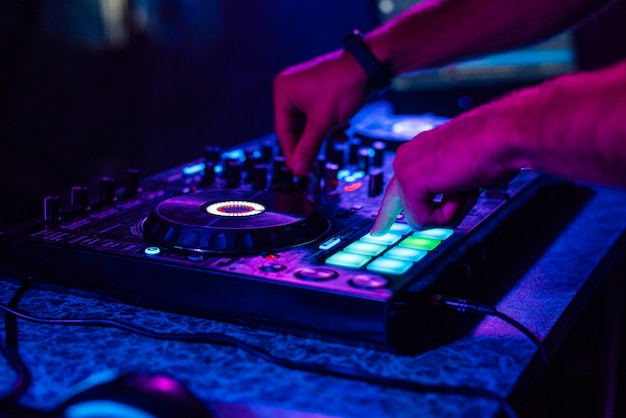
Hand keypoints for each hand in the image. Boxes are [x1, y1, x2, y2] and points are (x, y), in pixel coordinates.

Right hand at [273, 50, 371, 175]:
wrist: (368, 65)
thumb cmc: (343, 88)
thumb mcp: (323, 123)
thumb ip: (308, 147)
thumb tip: (298, 170)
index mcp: (283, 92)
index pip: (283, 131)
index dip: (292, 153)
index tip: (298, 171)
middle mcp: (289, 88)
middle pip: (296, 127)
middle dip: (313, 141)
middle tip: (318, 162)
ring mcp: (303, 88)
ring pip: (309, 123)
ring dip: (324, 133)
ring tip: (340, 135)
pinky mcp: (317, 89)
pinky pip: (317, 114)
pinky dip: (328, 123)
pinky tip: (343, 127)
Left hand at [371, 103, 519, 234]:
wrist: (503, 136)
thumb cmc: (496, 150)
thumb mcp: (468, 175)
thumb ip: (452, 188)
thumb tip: (454, 198)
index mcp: (420, 152)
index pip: (398, 186)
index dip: (389, 210)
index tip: (377, 229)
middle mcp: (407, 156)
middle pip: (399, 204)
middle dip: (410, 216)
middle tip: (382, 232)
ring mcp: (404, 167)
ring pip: (419, 217)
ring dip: (450, 211)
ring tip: (466, 186)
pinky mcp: (408, 181)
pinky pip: (424, 220)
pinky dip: (449, 213)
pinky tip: (460, 188)